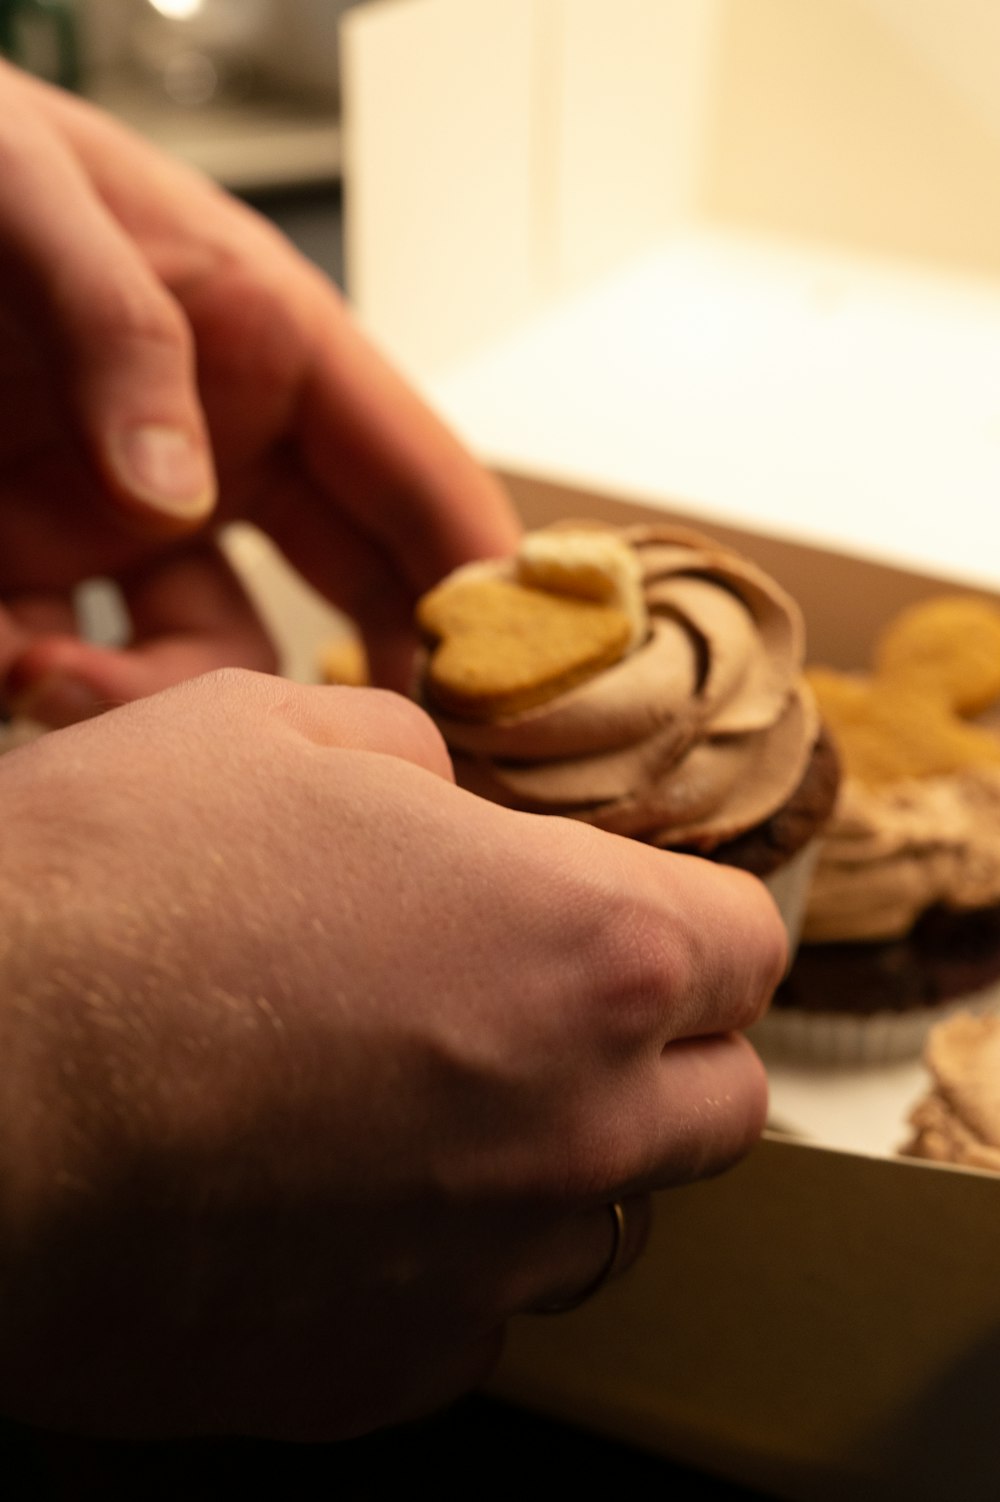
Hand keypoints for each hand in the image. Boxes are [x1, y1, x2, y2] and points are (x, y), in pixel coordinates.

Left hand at [0, 63, 518, 722]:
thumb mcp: (36, 201)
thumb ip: (123, 332)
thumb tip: (177, 494)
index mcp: (274, 351)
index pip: (420, 482)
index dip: (480, 585)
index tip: (514, 686)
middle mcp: (226, 447)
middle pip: (356, 588)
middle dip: (379, 683)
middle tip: (380, 768)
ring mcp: (137, 515)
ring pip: (216, 652)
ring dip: (175, 700)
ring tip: (69, 682)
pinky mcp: (42, 556)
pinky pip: (80, 656)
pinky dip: (57, 687)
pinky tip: (16, 667)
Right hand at [0, 673, 782, 1439]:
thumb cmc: (107, 891)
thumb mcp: (270, 732)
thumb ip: (410, 756)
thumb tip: (438, 798)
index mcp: (587, 945)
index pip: (749, 943)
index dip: (696, 910)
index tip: (641, 906)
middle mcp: (575, 1124)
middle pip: (721, 1099)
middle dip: (663, 1043)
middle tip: (550, 998)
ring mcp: (485, 1266)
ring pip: (609, 1217)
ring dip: (560, 1155)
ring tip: (435, 1099)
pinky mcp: (383, 1370)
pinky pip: (477, 1312)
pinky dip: (445, 1254)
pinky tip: (338, 1193)